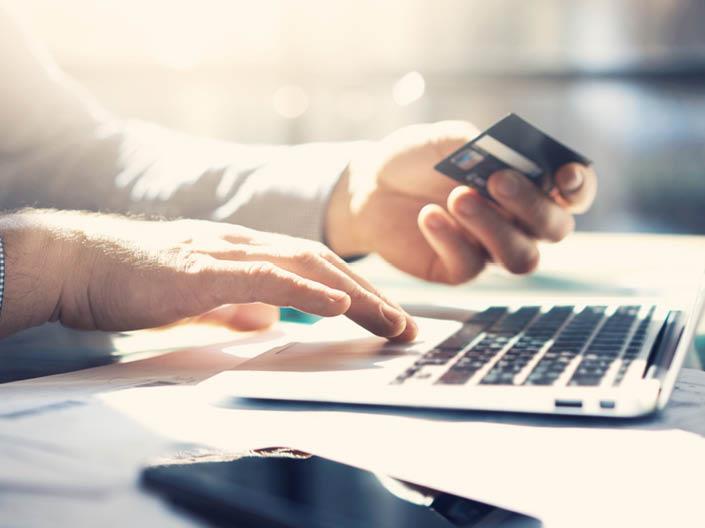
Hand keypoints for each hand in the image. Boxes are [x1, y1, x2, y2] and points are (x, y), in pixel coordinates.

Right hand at [0, 211, 415, 339]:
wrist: (80, 262)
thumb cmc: (135, 280)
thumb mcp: (199, 299)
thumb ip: (235, 307)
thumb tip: (268, 322)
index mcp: (244, 252)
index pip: (313, 267)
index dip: (354, 290)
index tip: (384, 317)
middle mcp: (244, 245)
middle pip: (322, 264)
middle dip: (370, 295)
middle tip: (405, 325)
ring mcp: (225, 253)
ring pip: (304, 266)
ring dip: (353, 294)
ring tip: (389, 320)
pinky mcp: (203, 270)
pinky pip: (264, 277)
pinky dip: (305, 291)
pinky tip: (337, 305)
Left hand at [326, 121, 596, 282]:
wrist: (370, 185)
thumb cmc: (416, 158)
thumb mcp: (446, 140)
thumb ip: (480, 147)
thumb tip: (508, 158)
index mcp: (528, 183)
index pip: (573, 192)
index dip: (579, 187)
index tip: (564, 175)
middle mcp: (519, 221)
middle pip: (554, 229)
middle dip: (532, 205)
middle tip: (497, 180)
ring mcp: (491, 249)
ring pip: (521, 257)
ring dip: (495, 228)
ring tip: (458, 197)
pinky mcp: (458, 269)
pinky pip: (470, 266)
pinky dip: (451, 239)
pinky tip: (428, 215)